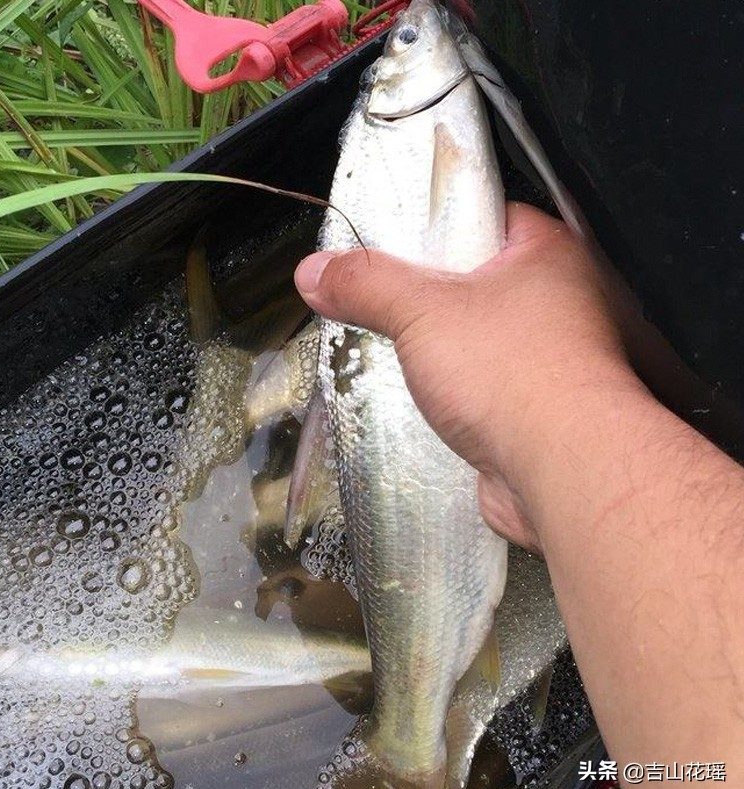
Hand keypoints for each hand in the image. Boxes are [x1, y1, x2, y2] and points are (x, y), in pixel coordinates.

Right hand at [294, 202, 646, 550]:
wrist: (566, 473)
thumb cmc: (519, 378)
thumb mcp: (421, 312)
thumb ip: (367, 284)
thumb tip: (320, 271)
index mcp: (550, 254)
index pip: (489, 217)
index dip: (441, 227)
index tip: (400, 244)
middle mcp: (567, 302)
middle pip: (483, 283)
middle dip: (436, 300)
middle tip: (395, 307)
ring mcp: (561, 359)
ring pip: (487, 341)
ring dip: (450, 354)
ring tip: (412, 359)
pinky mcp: (548, 410)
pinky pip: (494, 388)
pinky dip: (465, 395)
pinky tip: (438, 404)